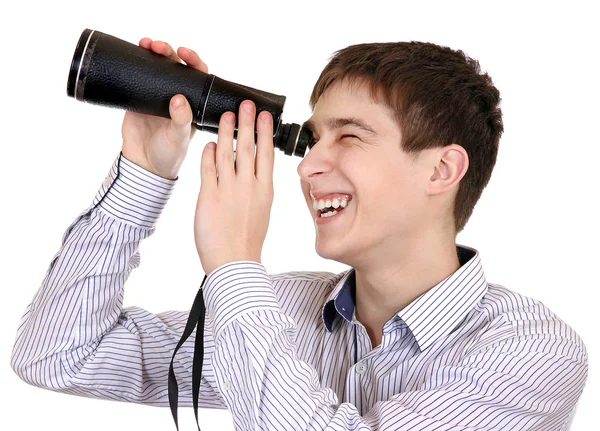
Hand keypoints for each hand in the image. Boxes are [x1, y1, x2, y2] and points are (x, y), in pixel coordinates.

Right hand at [121, 38, 208, 179]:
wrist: (144, 164)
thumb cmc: (169, 154)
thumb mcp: (179, 138)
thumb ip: (181, 120)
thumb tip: (179, 99)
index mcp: (193, 102)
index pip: (197, 76)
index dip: (193, 61)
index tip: (185, 53)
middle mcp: (177, 95)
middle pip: (175, 65)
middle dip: (169, 52)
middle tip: (159, 46)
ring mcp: (157, 95)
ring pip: (156, 66)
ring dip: (153, 52)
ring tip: (146, 43)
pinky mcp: (138, 97)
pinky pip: (137, 74)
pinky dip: (135, 62)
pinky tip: (134, 51)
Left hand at [194, 100, 274, 274]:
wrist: (234, 262)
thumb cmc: (247, 241)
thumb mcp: (261, 211)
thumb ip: (257, 189)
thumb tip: (254, 172)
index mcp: (264, 190)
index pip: (265, 154)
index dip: (264, 132)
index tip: (264, 115)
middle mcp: (248, 187)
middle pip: (248, 148)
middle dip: (247, 123)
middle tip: (246, 104)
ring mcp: (228, 190)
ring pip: (228, 153)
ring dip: (227, 131)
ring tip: (227, 115)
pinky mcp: (209, 197)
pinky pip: (208, 169)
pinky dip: (209, 154)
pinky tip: (209, 143)